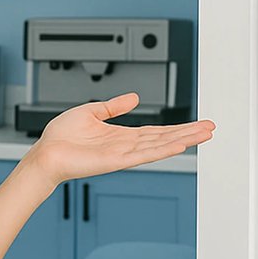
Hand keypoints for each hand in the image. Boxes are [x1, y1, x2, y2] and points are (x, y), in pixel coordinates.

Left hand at [26, 92, 215, 186]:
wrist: (46, 152)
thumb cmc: (61, 137)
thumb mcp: (91, 111)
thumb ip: (114, 106)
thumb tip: (134, 98)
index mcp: (121, 136)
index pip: (156, 131)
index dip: (178, 127)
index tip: (196, 123)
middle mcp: (126, 146)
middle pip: (164, 138)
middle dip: (189, 133)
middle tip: (211, 128)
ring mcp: (123, 155)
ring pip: (160, 145)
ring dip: (184, 139)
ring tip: (205, 134)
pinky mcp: (116, 161)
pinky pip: (144, 154)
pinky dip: (163, 149)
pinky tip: (180, 145)